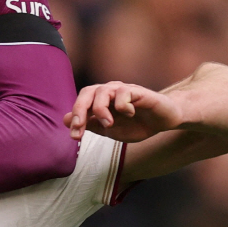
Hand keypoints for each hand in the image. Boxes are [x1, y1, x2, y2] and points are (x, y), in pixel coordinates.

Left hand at [65, 80, 182, 143]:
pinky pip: (124, 94)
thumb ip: (89, 124)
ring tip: (108, 124)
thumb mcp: (109, 130)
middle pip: (87, 92)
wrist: (163, 122)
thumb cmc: (136, 124)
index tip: (75, 137)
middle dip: (80, 111)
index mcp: (101, 101)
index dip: (74, 118)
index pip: (81, 103)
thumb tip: (64, 121)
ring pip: (103, 91)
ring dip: (101, 110)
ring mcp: (123, 90)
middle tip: (79, 128)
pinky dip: (123, 107)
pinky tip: (131, 114)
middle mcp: (110, 91)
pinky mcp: (138, 91)